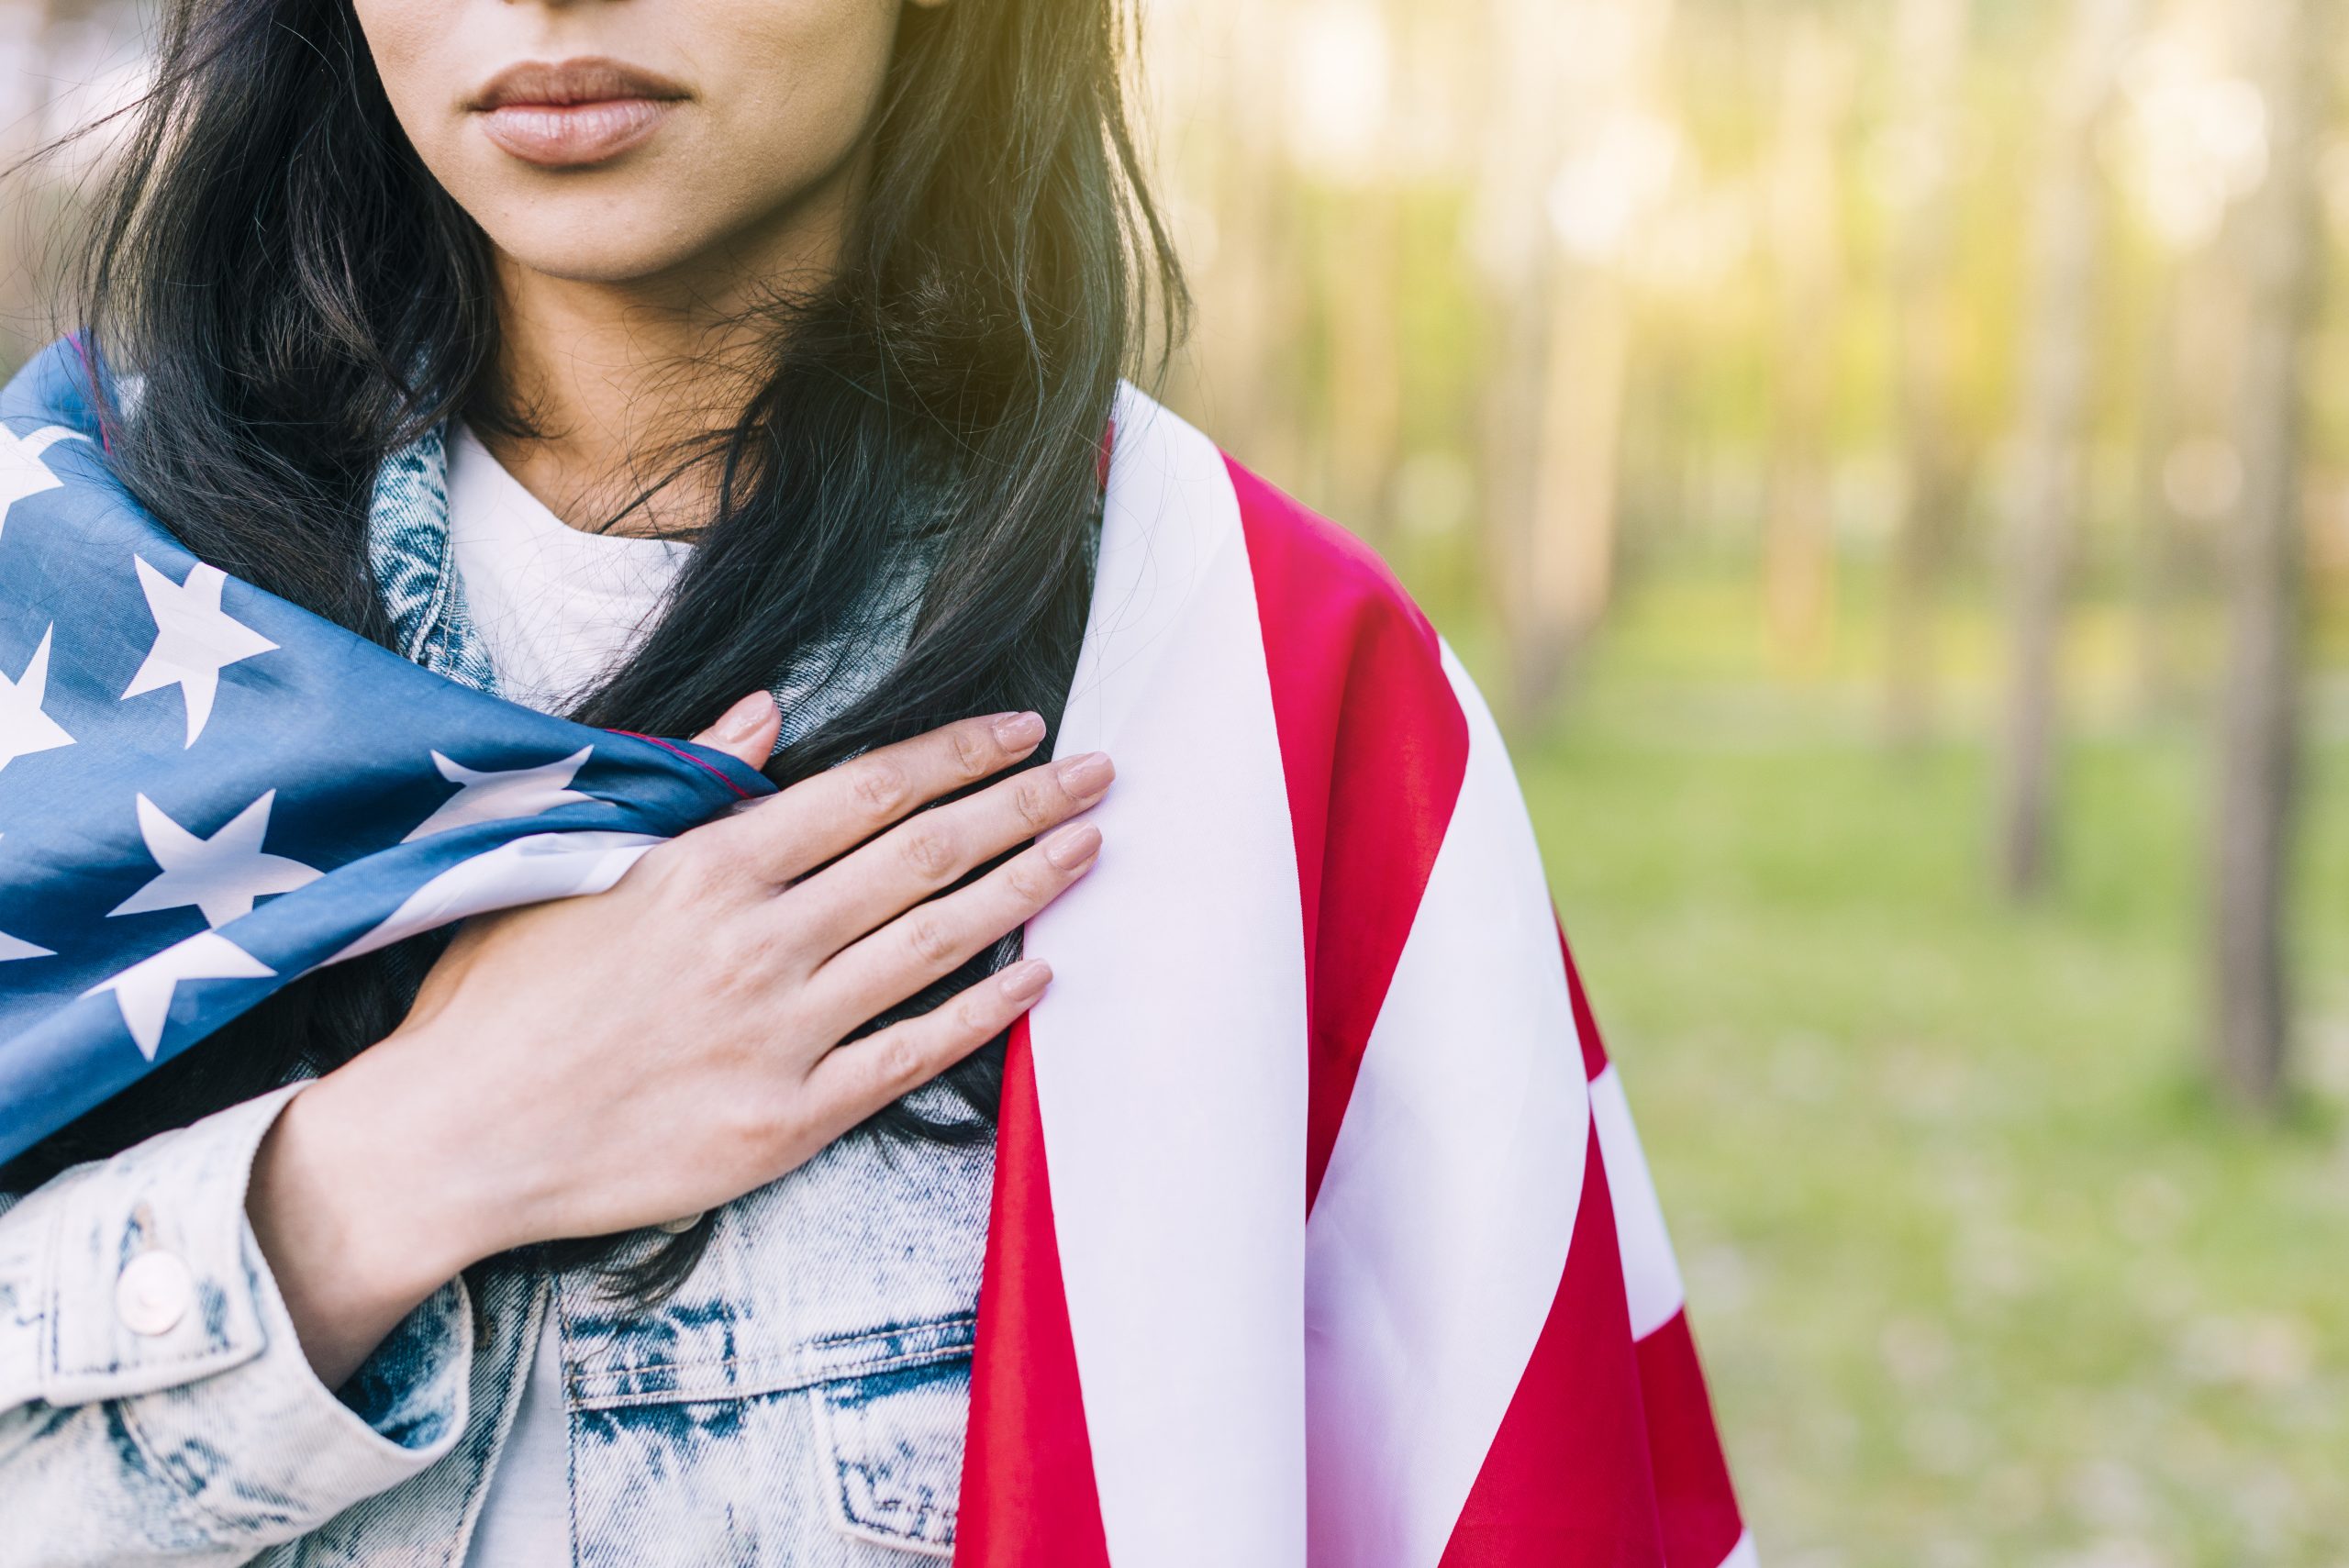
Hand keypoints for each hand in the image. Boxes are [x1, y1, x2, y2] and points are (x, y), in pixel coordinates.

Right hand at [247, 695, 1108, 1385]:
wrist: (453, 1139)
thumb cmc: (499, 997)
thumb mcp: (575, 859)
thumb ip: (685, 781)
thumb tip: (767, 709)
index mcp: (709, 867)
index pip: (869, 789)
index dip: (961, 753)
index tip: (1024, 728)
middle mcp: (761, 941)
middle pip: (926, 854)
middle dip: (1024, 806)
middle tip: (1098, 772)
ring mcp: (782, 1034)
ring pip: (937, 944)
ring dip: (1025, 889)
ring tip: (1088, 850)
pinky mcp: (788, 1120)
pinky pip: (911, 1055)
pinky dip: (982, 1013)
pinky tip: (1038, 977)